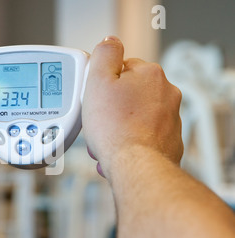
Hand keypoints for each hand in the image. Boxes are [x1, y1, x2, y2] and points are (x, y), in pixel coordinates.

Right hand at [82, 36, 182, 178]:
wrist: (135, 166)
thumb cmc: (116, 129)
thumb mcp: (98, 81)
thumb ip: (104, 54)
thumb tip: (110, 42)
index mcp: (150, 74)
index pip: (122, 68)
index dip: (104, 84)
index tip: (97, 97)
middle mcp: (166, 94)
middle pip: (129, 94)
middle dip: (112, 107)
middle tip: (100, 119)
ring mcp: (170, 118)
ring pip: (135, 116)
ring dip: (119, 125)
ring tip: (107, 138)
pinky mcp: (169, 140)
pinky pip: (143, 135)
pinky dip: (131, 141)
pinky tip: (119, 148)